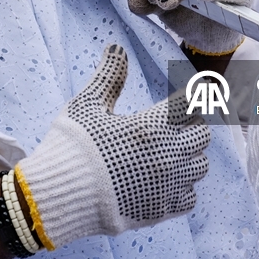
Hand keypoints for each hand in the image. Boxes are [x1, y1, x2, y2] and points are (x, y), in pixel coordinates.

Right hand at [17, 44, 209, 248]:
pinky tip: (166, 180)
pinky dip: (183, 187)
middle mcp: (167, 155)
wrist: (56, 198)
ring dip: (189, 156)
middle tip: (177, 123)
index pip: (191, 104)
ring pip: (200, 167)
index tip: (192, 93)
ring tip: (171, 151)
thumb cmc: (71, 147)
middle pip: (202, 135)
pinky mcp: (159, 211)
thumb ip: (109, 77)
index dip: (194, 95)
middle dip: (191, 125)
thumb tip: (116, 47)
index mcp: (151, 126)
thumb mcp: (87, 105)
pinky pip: (189, 197)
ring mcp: (166, 186)